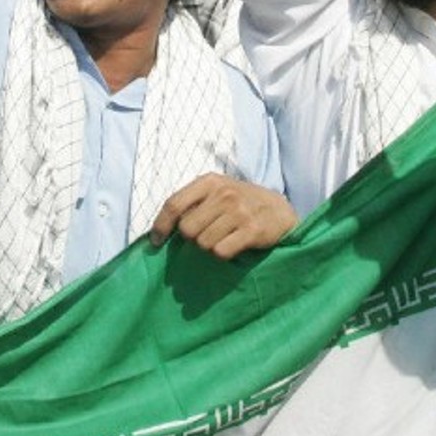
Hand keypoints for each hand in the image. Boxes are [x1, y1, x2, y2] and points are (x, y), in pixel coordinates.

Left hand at [149, 175, 295, 260]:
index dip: (161, 226)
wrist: (278, 210)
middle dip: (192, 238)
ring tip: (222, 238)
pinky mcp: (252, 230)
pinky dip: (223, 254)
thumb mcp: (216, 191)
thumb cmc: (240, 202)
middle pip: (187, 229)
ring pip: (203, 243)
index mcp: (210, 182)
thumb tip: (161, 231)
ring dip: (209, 246)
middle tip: (206, 234)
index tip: (157, 241)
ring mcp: (239, 211)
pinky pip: (221, 252)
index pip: (174, 204)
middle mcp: (224, 194)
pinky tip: (233, 245)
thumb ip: (191, 203)